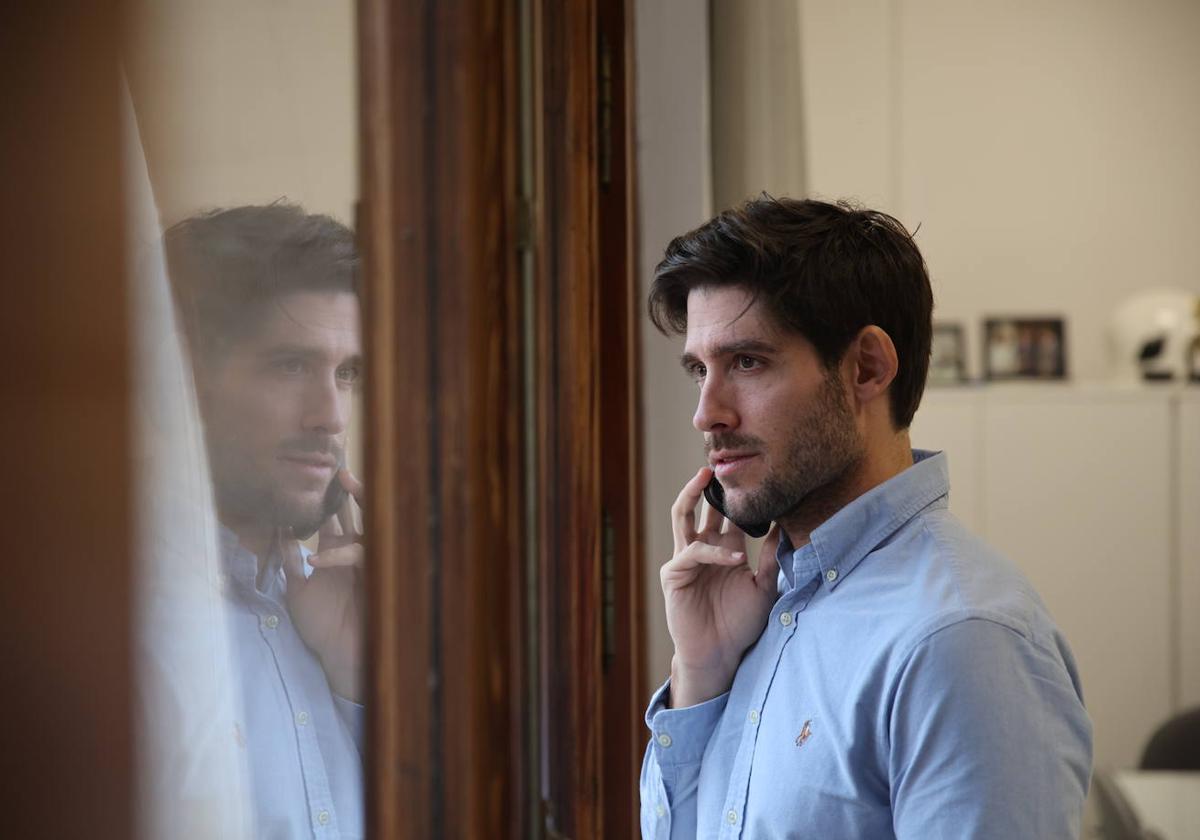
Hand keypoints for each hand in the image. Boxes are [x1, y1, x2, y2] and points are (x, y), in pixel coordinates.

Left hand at [284, 468, 364, 702]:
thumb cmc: (324, 626)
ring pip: (370, 523)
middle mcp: (357, 551)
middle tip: (341, 467)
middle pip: (359, 512)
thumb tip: (279, 536)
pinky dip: (338, 554)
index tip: (321, 474)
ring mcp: (370, 562)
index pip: (338, 516)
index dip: (331, 496)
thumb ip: (290, 563)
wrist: (341, 655)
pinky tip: (317, 559)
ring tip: (344, 484)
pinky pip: (359, 555)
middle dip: (353, 488)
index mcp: (340, 551)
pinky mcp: (376, 576)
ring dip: (359, 502)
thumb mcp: (298, 591)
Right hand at [661, 466, 779, 707]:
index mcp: (724, 550)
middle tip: (720, 459)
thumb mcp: (764, 587)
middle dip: (707, 483)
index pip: (728, 514)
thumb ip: (772, 558)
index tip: (753, 471)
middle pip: (700, 506)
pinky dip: (714, 553)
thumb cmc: (739, 624)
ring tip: (704, 477)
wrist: (720, 655)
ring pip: (682, 517)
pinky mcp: (674, 575)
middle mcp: (703, 550)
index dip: (736, 494)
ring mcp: (685, 560)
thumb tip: (788, 526)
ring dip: (691, 494)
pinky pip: (692, 554)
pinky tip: (734, 558)